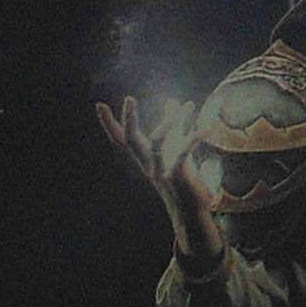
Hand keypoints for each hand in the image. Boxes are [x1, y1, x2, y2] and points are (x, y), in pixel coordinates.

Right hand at [94, 96, 221, 256]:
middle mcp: (147, 163)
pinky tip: (207, 129)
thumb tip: (172, 101)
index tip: (98, 105)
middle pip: (130, 139)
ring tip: (188, 105)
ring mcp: (159, 170)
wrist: (192, 208)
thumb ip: (175, 125)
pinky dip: (194, 139)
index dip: (109, 123)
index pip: (121, 138)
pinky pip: (182, 153)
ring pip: (156, 142)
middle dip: (129, 119)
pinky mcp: (176, 176)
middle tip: (129, 98)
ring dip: (170, 121)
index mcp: (144, 156)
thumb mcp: (176, 147)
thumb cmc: (183, 177)